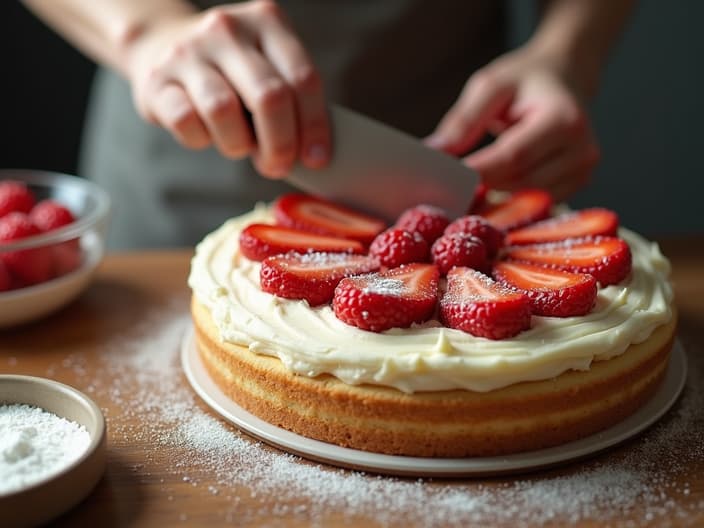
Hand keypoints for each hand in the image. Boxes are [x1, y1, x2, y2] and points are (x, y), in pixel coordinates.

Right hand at [124, 0, 329, 177]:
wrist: (159, 46)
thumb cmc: (230, 71)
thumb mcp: (267, 65)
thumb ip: (294, 97)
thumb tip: (315, 154)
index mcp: (267, 22)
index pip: (303, 79)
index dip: (315, 126)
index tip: (317, 159)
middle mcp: (227, 29)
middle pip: (270, 97)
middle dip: (280, 144)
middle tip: (277, 166)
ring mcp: (188, 51)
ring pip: (224, 111)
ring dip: (238, 145)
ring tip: (238, 147)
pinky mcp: (156, 80)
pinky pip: (188, 123)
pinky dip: (202, 140)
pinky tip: (205, 134)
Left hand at [426, 45, 599, 200]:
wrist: (567, 76)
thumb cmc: (526, 79)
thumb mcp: (490, 86)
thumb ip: (464, 120)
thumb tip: (435, 151)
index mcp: (564, 118)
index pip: (514, 157)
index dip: (479, 171)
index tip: (446, 179)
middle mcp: (582, 148)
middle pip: (520, 182)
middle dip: (482, 186)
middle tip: (448, 186)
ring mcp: (583, 169)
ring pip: (527, 198)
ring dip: (495, 196)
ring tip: (467, 186)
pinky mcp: (578, 183)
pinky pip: (537, 202)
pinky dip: (511, 200)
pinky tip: (491, 189)